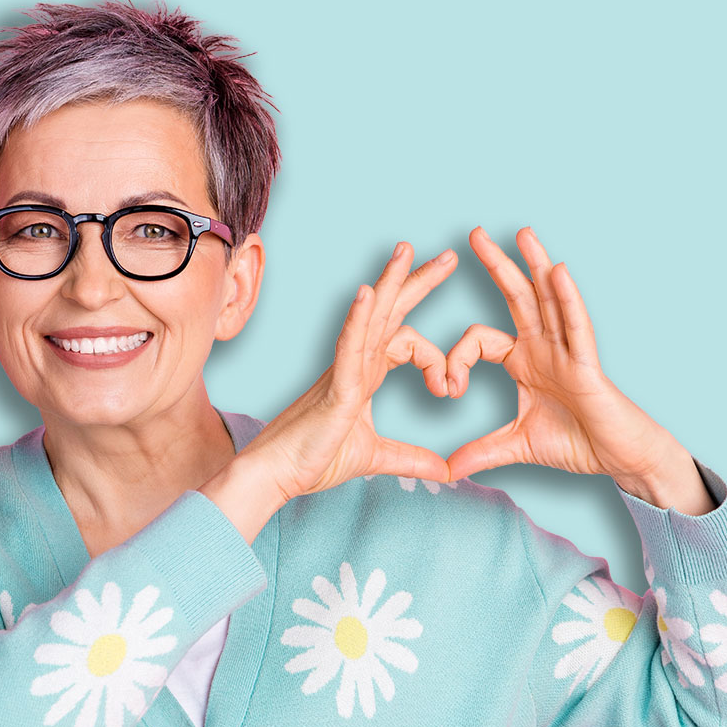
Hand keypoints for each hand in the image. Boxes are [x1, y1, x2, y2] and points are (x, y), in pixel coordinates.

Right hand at [244, 242, 456, 501]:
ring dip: (389, 282)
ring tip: (407, 251)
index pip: (407, 342)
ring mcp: (343, 371)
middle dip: (418, 281)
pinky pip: (348, 346)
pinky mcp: (335, 387)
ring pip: (369, 317)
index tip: (450, 391)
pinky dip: (358, 318)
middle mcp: (355, 364)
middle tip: (449, 256)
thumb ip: (411, 460)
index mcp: (365, 374)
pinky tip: (367, 293)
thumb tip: (446, 472)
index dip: (435, 360)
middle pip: (390, 312)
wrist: (277, 475)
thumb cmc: (313, 460)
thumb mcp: (376, 458)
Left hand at [445, 226, 697, 499]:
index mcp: (523, 361)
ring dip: (536, 265)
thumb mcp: (517, 446)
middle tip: (474, 233)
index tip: (446, 389)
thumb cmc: (577, 442)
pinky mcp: (588, 364)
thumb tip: (447, 471)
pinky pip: (578, 326)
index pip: (479, 340)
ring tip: (523, 233)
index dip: (456, 360)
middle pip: (517, 297)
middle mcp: (544, 347)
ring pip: (550, 300)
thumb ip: (481, 452)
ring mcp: (567, 351)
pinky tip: (557, 272)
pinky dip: (567, 299)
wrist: (618, 458)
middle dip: (497, 265)